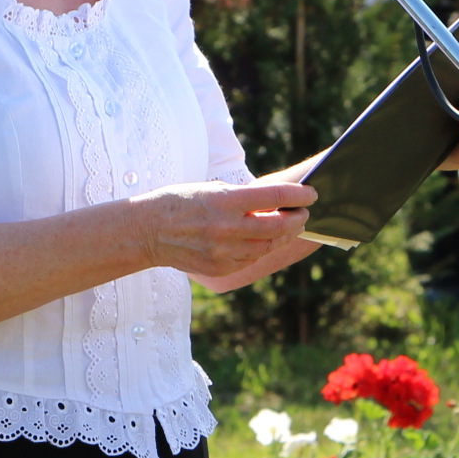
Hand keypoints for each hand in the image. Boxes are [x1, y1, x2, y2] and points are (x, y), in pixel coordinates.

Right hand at [132, 180, 319, 278]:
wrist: (146, 231)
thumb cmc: (179, 202)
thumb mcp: (211, 189)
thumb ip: (242, 198)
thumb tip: (273, 203)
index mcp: (226, 201)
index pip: (275, 197)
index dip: (299, 195)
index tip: (312, 194)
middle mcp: (228, 227)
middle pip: (278, 225)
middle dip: (297, 218)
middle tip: (305, 213)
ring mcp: (225, 251)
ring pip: (267, 245)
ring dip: (283, 236)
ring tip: (290, 227)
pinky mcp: (220, 268)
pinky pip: (250, 259)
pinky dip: (261, 249)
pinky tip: (266, 242)